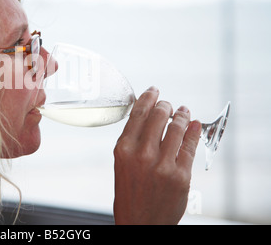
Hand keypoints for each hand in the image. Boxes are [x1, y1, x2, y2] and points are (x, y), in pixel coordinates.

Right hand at [113, 86, 201, 224]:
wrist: (140, 223)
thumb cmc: (129, 194)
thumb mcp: (121, 164)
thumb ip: (132, 140)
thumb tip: (147, 116)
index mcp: (123, 149)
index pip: (138, 113)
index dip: (149, 97)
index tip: (154, 90)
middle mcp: (141, 154)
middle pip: (158, 115)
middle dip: (166, 105)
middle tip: (169, 104)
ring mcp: (162, 165)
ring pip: (177, 127)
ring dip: (182, 115)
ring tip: (184, 111)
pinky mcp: (180, 176)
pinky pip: (190, 145)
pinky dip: (193, 131)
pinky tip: (194, 124)